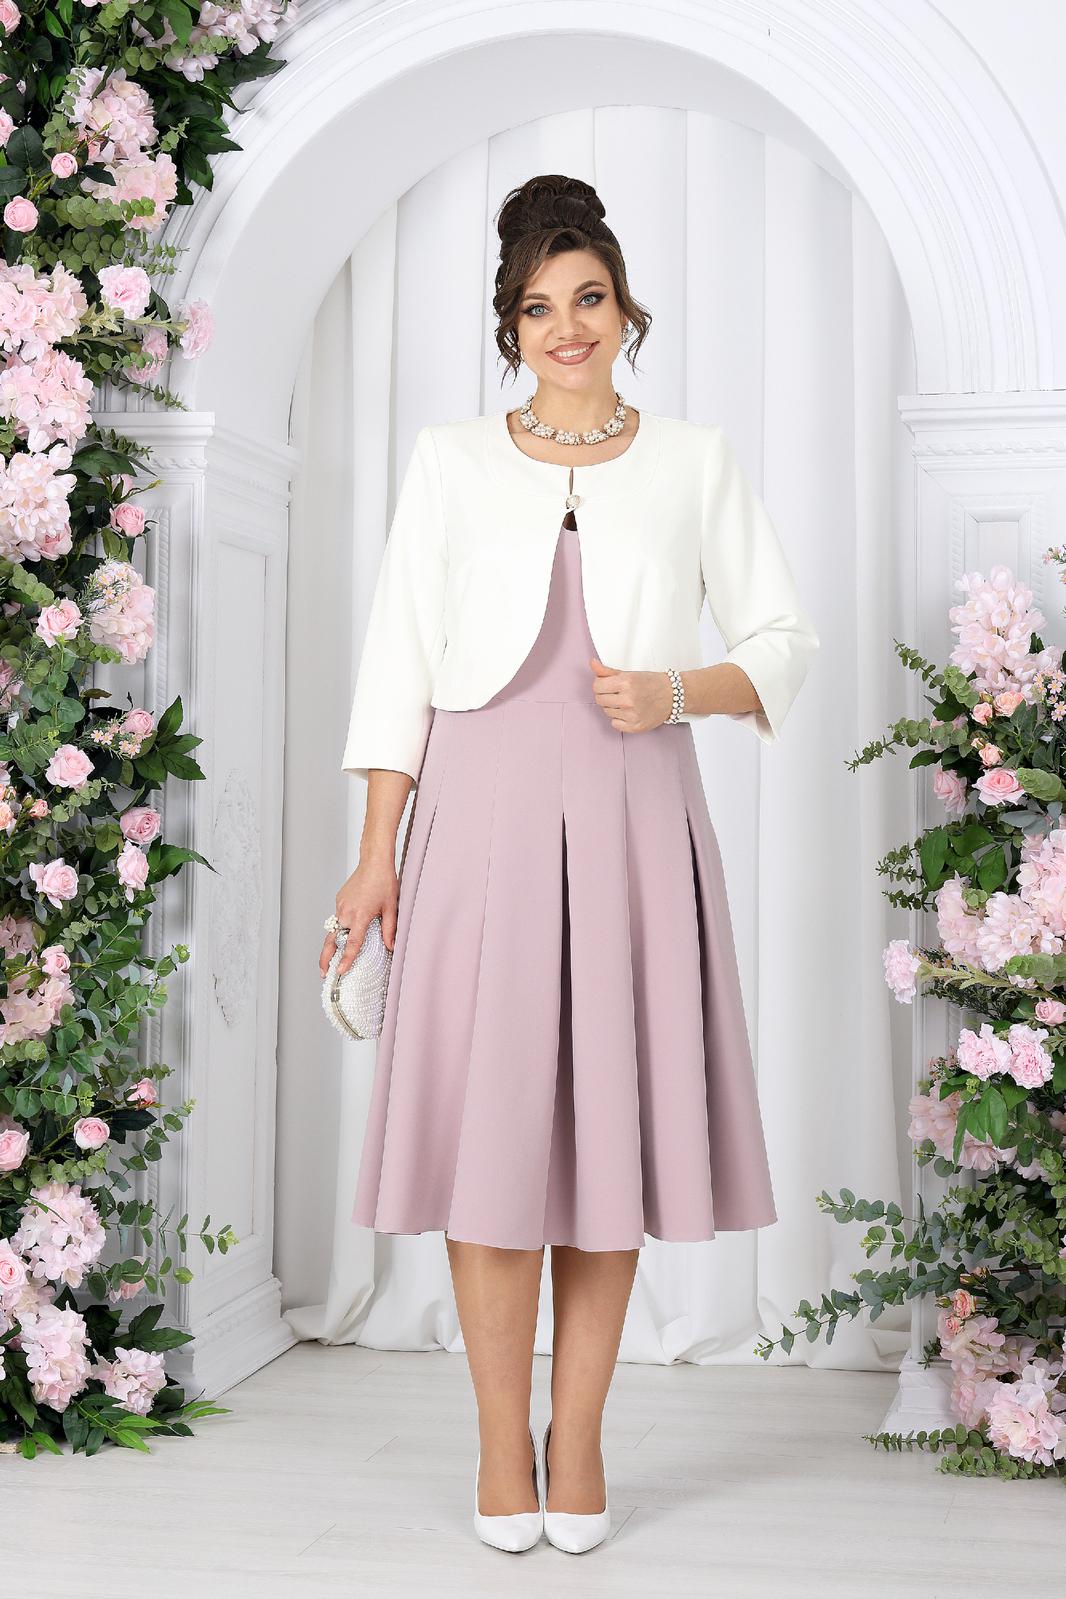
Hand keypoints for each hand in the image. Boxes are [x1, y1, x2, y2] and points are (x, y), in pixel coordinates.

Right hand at [319, 853, 398, 977]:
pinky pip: (338, 918)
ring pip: (334, 929)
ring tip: (332, 957)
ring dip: (332, 944)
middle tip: (324, 973)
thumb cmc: (384, 882)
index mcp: (360, 915)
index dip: (346, 959)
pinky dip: (340, 927)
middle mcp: (347, 912)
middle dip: (326, 958)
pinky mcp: (339, 901)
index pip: (352, 943)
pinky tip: (348, 929)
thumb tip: (391, 947)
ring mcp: (341, 906)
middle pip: (332, 940)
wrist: (374, 862)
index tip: (340, 971)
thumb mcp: (391, 908)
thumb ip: (389, 930)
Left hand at [589, 657, 673, 731]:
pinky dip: (620, 719)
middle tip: (618, 693)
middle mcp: (628, 699)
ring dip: (613, 707)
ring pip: (607, 712)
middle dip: (606, 695)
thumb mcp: (629, 674)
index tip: (608, 685)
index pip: (596, 686)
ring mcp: (631, 715)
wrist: (672, 696)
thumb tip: (592, 663)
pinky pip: (615, 724)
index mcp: (626, 683)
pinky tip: (629, 712)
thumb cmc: (651, 683)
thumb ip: (608, 671)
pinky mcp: (635, 727)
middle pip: (600, 700)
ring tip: (627, 702)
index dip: (600, 685)